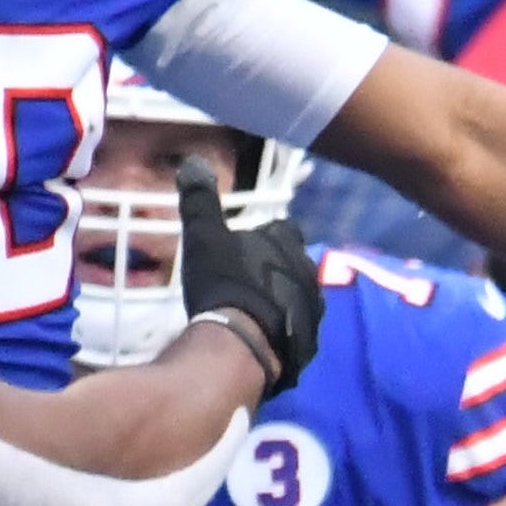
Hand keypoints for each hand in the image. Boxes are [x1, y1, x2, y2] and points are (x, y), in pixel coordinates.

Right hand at [176, 161, 322, 394]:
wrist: (242, 344)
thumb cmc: (224, 283)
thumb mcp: (204, 237)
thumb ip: (201, 201)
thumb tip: (192, 162)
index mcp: (286, 241)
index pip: (281, 229)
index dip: (264, 236)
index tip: (245, 246)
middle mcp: (308, 270)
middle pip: (293, 263)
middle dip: (275, 269)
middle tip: (248, 280)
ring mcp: (313, 309)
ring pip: (299, 297)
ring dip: (281, 300)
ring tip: (254, 312)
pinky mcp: (310, 343)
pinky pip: (297, 331)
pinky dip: (283, 331)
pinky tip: (261, 338)